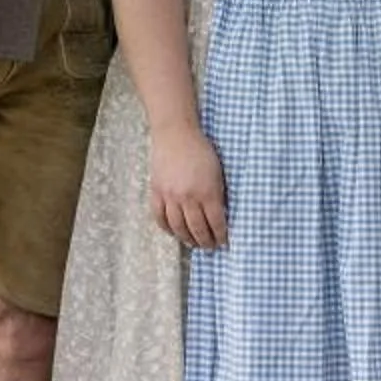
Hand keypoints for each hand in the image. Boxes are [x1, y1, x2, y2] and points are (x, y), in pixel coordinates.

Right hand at [149, 120, 228, 249]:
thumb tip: (222, 216)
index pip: (216, 223)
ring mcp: (170, 196)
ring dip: (187, 239)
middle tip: (210, 247)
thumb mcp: (218, 172)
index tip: (223, 242)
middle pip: (197, 229)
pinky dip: (167, 229)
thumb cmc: (201, 150)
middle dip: (205, 242)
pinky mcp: (156, 192)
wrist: (176, 134)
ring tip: (193, 243)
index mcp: (208, 192)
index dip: (220, 236)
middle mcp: (188, 197)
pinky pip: (160, 218)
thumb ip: (219, 194)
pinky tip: (174, 232)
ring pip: (178, 228)